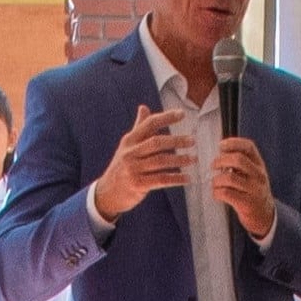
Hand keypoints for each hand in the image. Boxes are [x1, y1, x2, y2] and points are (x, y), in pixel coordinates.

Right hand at [88, 103, 195, 225]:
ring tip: (193, 159)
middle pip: (156, 142)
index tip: (182, 114)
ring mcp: (133, 169)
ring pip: (160, 161)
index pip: (149, 124)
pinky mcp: (137, 185)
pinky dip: (176, 179)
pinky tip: (187, 178)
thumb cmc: (122, 166)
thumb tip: (143, 107)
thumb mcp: (127, 146)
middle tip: (192, 141)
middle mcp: (130, 153)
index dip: (166, 117)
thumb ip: (139, 128)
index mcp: (129, 140)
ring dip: (180, 160)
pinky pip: (161, 180)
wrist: (107, 193)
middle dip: (176, 141)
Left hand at [212, 137, 275, 243]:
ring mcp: (254, 190)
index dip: (233, 143)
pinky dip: (216, 192)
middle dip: (221, 160)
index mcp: (259, 164)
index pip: (249, 147)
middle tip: (213, 166)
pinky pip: (226, 194)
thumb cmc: (252, 191)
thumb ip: (241, 163)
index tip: (220, 145)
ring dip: (216, 179)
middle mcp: (259, 175)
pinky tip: (217, 193)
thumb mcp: (253, 174)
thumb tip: (220, 152)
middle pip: (238, 160)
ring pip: (229, 177)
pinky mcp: (247, 203)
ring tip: (215, 183)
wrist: (264, 215)